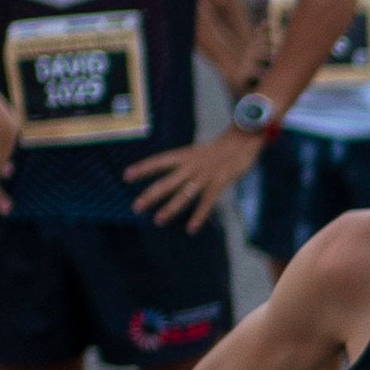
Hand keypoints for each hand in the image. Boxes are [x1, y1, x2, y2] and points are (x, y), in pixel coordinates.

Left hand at [127, 123, 263, 228]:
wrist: (243, 140)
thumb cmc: (219, 150)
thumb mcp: (197, 153)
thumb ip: (184, 165)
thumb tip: (170, 180)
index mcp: (184, 155)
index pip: (158, 161)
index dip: (142, 168)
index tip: (126, 176)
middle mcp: (191, 165)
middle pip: (166, 182)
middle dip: (150, 195)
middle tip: (136, 207)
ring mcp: (204, 175)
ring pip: (183, 194)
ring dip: (170, 208)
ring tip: (158, 220)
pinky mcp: (219, 183)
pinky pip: (207, 203)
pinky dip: (199, 216)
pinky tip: (191, 229)